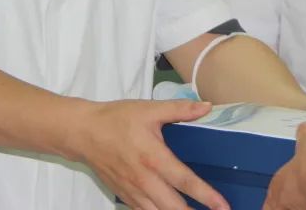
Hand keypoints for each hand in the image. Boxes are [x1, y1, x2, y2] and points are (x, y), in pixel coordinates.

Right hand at [72, 98, 229, 209]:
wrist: (83, 133)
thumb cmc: (117, 119)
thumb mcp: (149, 109)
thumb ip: (179, 110)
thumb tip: (207, 107)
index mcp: (154, 158)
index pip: (185, 181)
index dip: (206, 195)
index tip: (222, 206)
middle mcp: (144, 180)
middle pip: (173, 207)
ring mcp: (133, 191)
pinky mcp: (124, 196)